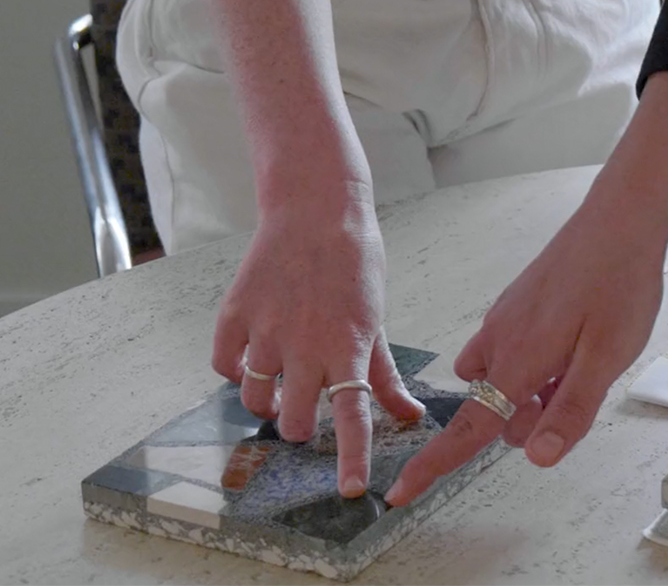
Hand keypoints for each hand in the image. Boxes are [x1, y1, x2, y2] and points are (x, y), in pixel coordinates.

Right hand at [212, 194, 424, 496]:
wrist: (316, 211)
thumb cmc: (355, 266)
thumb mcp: (378, 321)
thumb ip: (386, 375)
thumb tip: (409, 415)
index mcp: (350, 348)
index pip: (354, 416)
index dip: (352, 457)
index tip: (353, 490)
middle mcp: (307, 345)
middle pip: (296, 421)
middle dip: (301, 427)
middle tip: (306, 408)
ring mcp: (266, 330)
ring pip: (255, 400)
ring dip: (267, 403)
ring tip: (279, 384)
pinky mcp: (234, 314)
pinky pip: (224, 366)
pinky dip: (236, 371)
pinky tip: (253, 358)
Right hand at [383, 70, 667, 505]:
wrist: (619, 219)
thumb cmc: (617, 285)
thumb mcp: (608, 357)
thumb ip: (571, 410)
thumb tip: (537, 458)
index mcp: (518, 361)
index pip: (468, 429)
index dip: (433, 466)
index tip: (397, 494)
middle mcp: (500, 342)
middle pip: (496, 413)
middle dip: (529, 419)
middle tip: (584, 384)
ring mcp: (504, 321)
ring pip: (503, 382)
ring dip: (534, 390)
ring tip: (586, 359)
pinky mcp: (515, 305)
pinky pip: (511, 352)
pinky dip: (534, 363)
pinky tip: (573, 340)